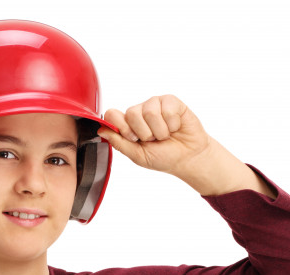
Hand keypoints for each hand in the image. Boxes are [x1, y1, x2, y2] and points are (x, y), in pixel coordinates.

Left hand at [101, 94, 275, 196]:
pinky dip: (172, 124)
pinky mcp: (171, 101)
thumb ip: (119, 143)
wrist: (187, 158)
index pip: (112, 114)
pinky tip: (175, 127)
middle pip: (131, 113)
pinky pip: (167, 109)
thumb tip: (101, 130)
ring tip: (165, 135)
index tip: (133, 138)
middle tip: (153, 139)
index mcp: (128, 124)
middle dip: (144, 133)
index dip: (121, 127)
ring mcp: (155, 104)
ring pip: (149, 112)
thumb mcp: (138, 155)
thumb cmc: (163, 157)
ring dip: (160, 131)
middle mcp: (139, 111)